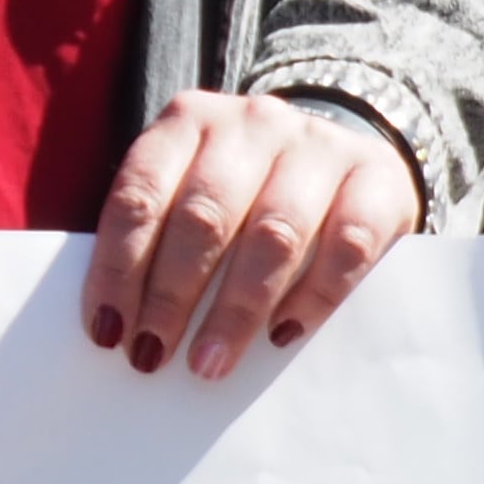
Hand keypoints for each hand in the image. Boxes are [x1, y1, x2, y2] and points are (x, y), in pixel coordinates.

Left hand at [83, 88, 421, 384]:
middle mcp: (252, 123)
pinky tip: (282, 334)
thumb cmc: (249, 192)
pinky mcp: (377, 179)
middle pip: (203, 215)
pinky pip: (345, 245)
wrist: (347, 159)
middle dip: (171, 294)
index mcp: (188, 121)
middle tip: (152, 354)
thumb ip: (161, 237)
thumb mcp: (194, 192)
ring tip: (209, 362)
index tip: (106, 330)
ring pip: (272, 234)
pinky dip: (311, 297)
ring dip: (235, 309)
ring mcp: (317, 146)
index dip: (118, 266)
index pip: (139, 194)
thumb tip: (120, 323)